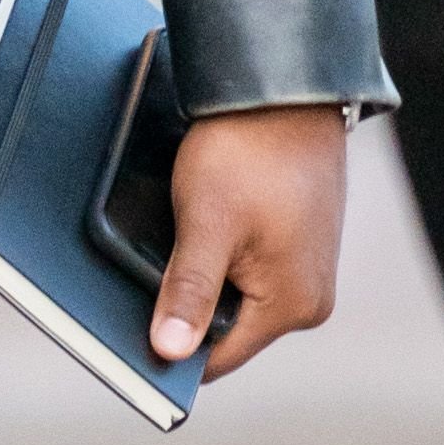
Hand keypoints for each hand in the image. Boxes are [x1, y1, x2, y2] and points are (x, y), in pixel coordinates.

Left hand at [151, 101, 345, 381]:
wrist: (284, 89)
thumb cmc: (249, 150)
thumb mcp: (207, 222)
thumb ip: (190, 290)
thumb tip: (170, 351)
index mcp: (294, 306)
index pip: (219, 355)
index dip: (174, 345)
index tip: (132, 329)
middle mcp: (310, 298)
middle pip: (229, 326)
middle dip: (190, 305)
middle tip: (149, 269)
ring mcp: (309, 269)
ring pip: (239, 294)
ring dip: (207, 275)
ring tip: (182, 236)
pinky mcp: (301, 242)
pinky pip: (251, 267)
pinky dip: (224, 254)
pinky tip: (205, 223)